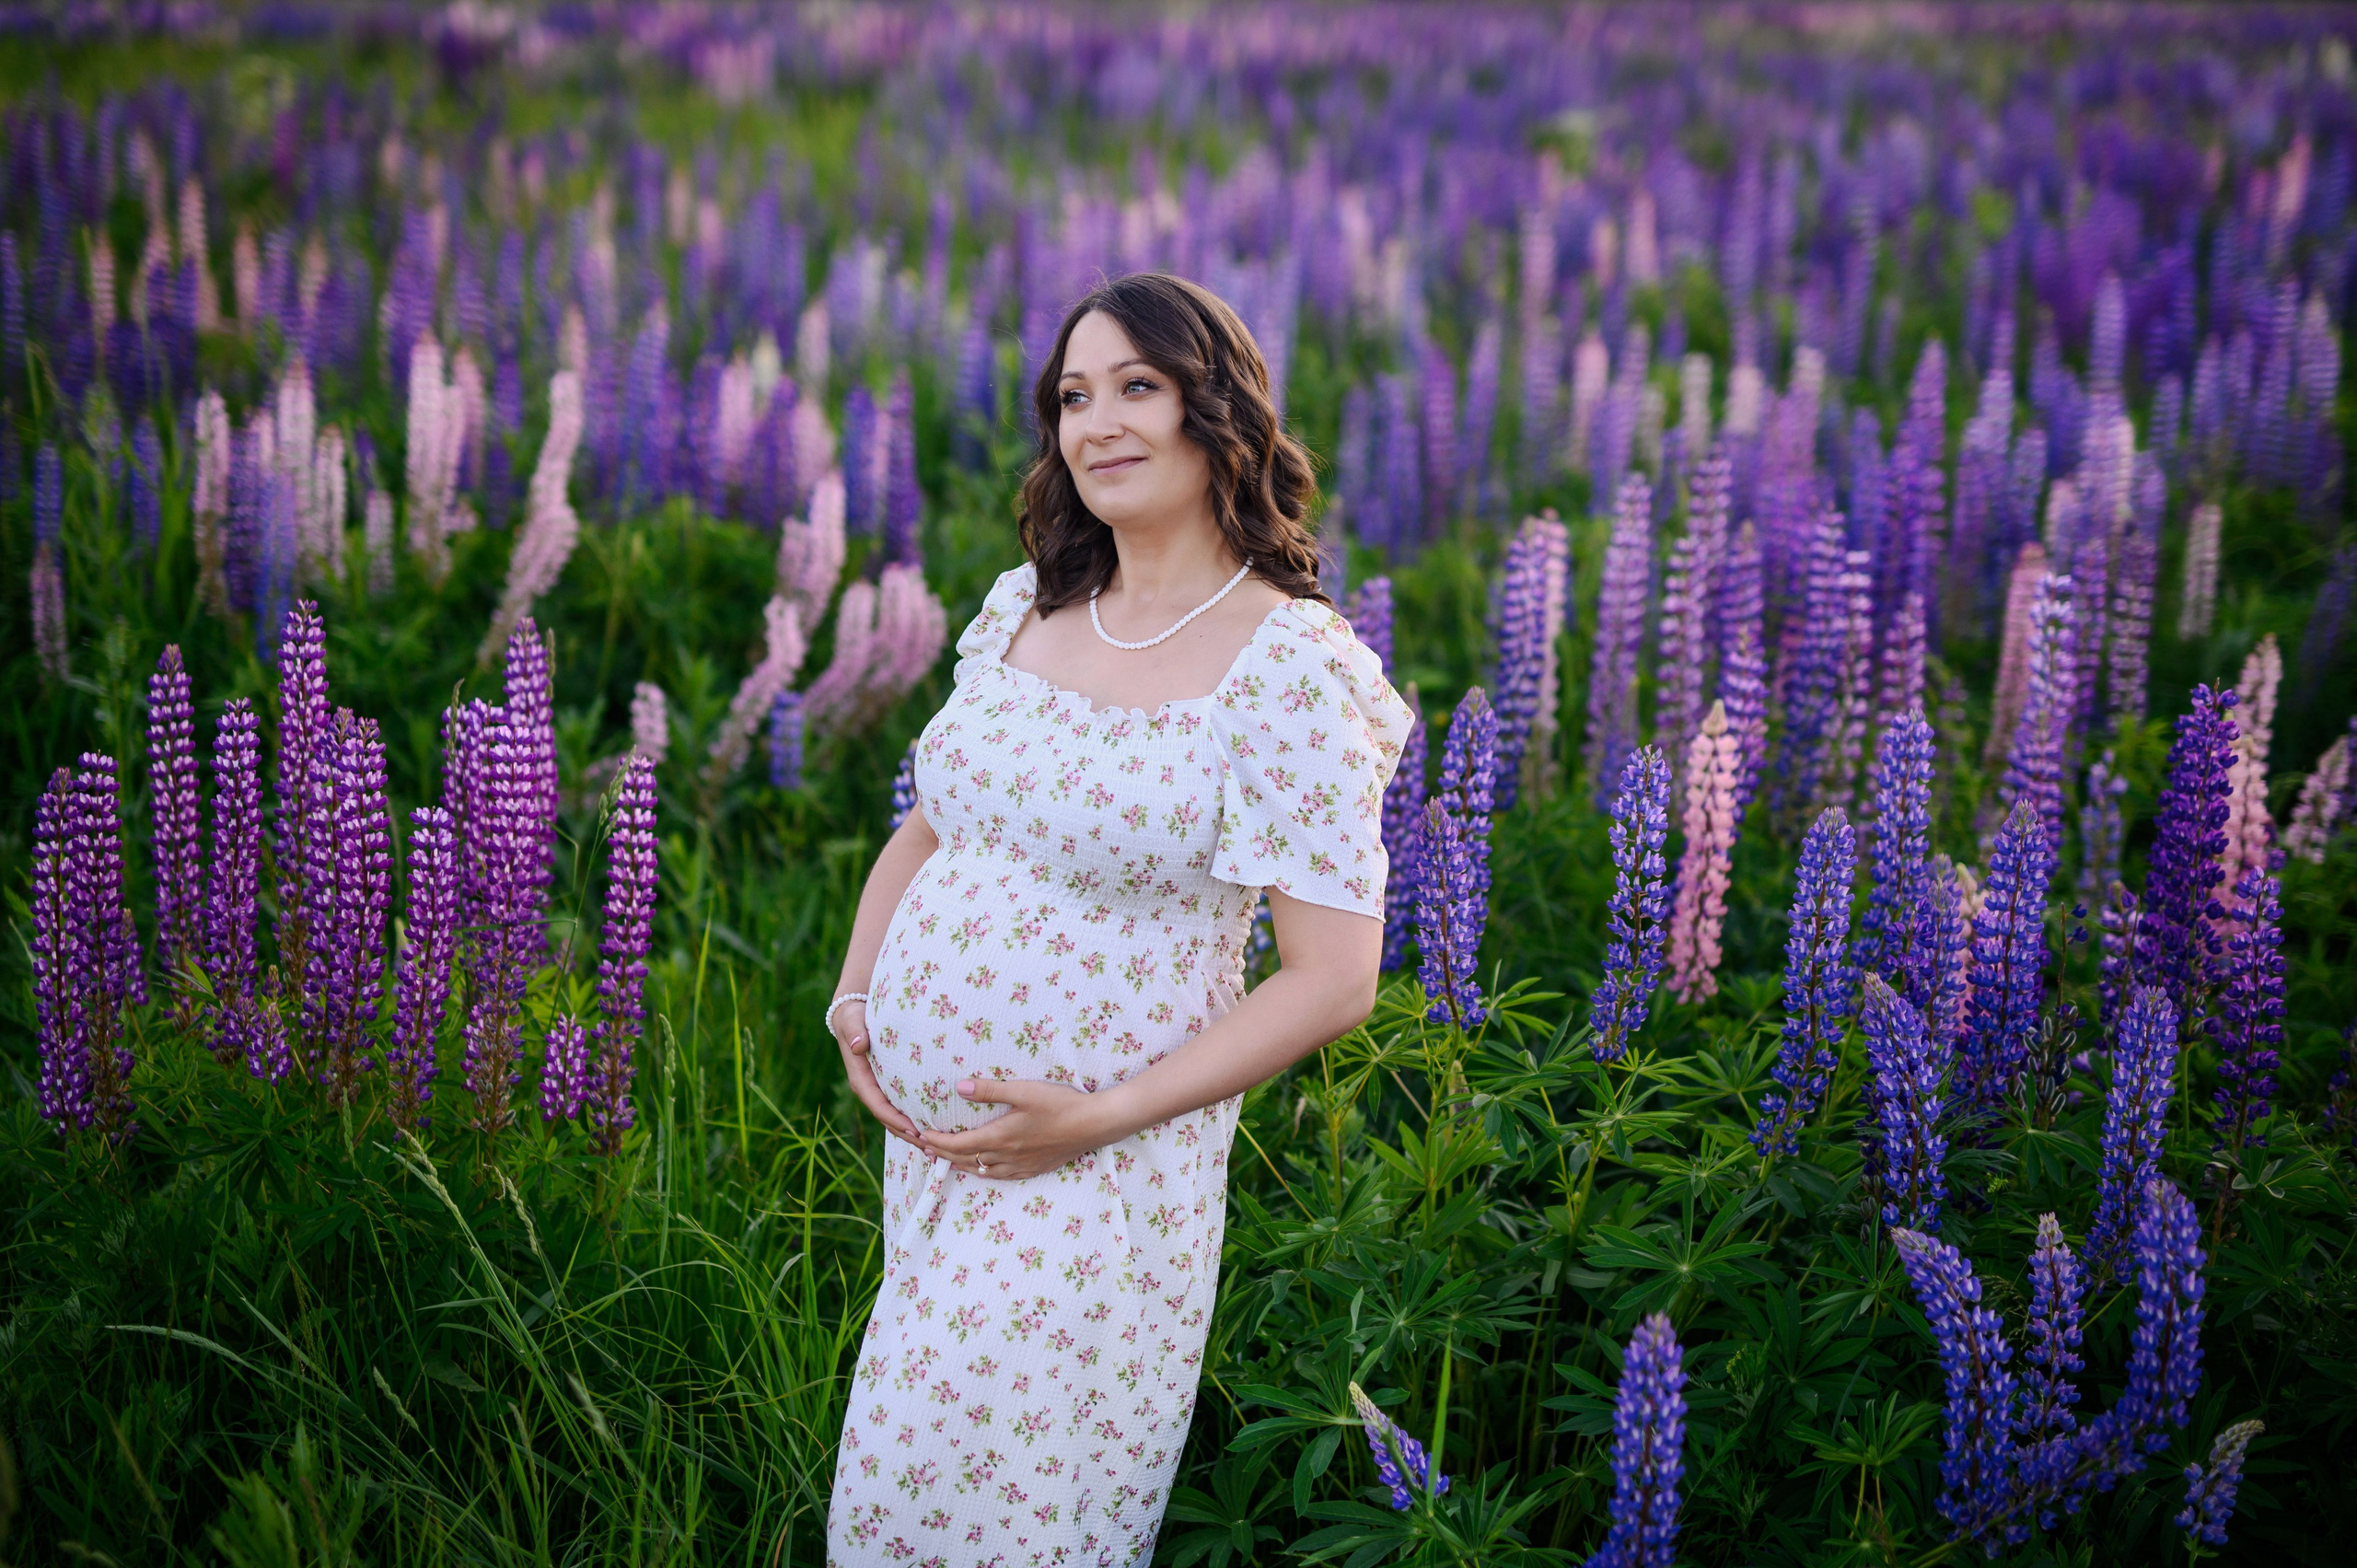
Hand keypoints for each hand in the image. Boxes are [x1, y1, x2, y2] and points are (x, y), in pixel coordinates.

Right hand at [831, 999, 923, 1148]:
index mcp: (860, 1080)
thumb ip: (854, 1032)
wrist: (852, 1013)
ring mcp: (879, 1090)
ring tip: (936, 1147)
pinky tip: (934, 1128)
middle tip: (932, 1147)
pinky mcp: (889, 1087)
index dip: (896, 1120)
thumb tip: (859, 1045)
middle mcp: (870, 1090)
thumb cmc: (853, 1017)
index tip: (915, 1130)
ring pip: (896, 1118)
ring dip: (914, 1134)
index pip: (879, 1106)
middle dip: (909, 1135)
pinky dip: (915, 1120)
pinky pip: (902, 1108)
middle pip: (889, 1120)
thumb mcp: (851, 1021)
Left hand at [918, 1077, 1121, 1179]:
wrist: (1095, 1124)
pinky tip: (985, 1168)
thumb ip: (990, 1089)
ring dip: (960, 1165)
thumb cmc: (1060, 1104)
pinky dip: (984, 1172)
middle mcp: (1007, 1157)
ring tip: (946, 1159)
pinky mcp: (1035, 1168)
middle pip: (966, 1160)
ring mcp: (1021, 1166)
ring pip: (982, 1172)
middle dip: (942, 1154)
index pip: (958, 1145)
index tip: (921, 1135)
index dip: (937, 1141)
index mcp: (1000, 1138)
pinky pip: (1001, 1177)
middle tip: (925, 1148)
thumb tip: (959, 1086)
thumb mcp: (1023, 1090)